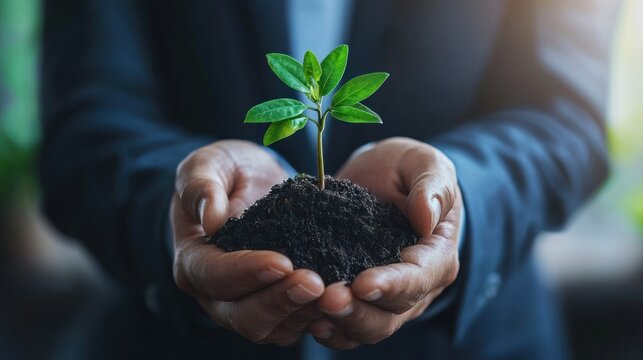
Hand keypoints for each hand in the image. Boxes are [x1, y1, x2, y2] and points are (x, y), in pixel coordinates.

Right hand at [171, 140, 324, 344]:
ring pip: (274, 329)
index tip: (282, 261)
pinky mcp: (279, 309)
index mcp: (193, 261)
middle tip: (315, 282)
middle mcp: (216, 295)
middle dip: (281, 301)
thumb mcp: (208, 163)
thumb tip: (211, 218)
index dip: (246, 272)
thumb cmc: (226, 171)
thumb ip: (201, 185)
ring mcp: (248, 306)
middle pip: (244, 316)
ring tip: (335, 293)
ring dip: (304, 313)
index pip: (214, 276)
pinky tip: (343, 297)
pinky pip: (297, 324)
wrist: (254, 183)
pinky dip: (319, 316)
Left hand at [307, 137, 461, 348]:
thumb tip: (425, 216)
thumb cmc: (407, 170)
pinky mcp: (359, 300)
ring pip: (367, 327)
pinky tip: (304, 320)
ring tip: (312, 311)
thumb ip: (432, 186)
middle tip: (327, 299)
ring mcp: (386, 299)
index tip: (363, 284)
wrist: (381, 180)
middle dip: (358, 311)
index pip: (418, 278)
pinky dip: (328, 328)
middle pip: (390, 315)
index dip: (391, 285)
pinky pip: (345, 326)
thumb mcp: (423, 164)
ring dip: (339, 323)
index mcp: (436, 256)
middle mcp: (415, 288)